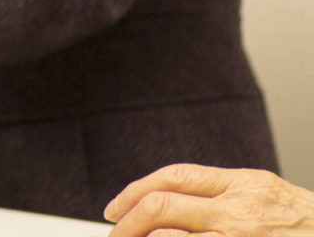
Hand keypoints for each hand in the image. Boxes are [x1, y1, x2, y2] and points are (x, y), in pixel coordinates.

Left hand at [104, 164, 313, 234]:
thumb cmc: (307, 224)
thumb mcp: (268, 195)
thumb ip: (226, 195)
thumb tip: (173, 202)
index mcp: (243, 185)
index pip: (173, 177)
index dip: (135, 190)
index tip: (115, 207)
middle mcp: (238, 210)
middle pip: (161, 205)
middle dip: (126, 221)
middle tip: (114, 234)